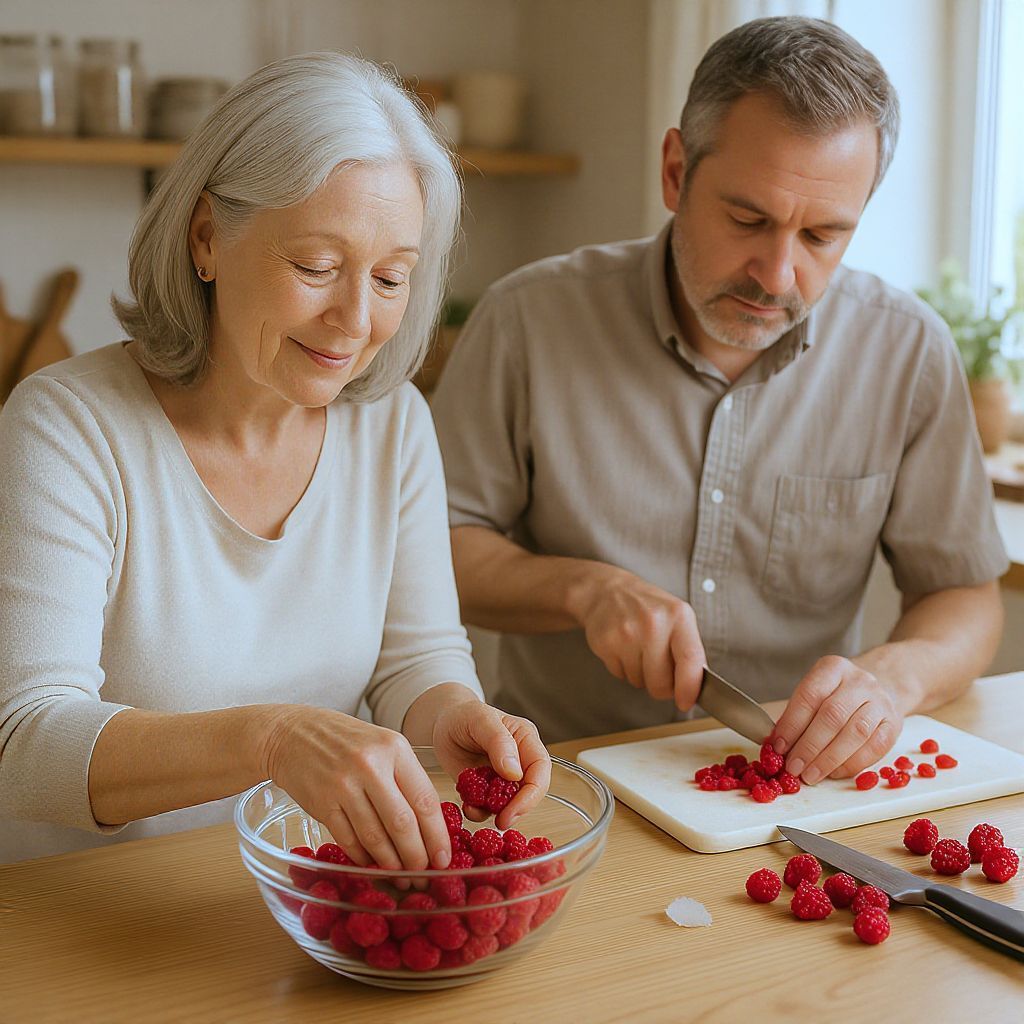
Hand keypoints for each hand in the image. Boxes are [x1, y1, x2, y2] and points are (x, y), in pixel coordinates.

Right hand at [262, 706, 451, 871]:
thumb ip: (406, 777)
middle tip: (424, 875)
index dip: (437, 835)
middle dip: (416, 857)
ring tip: (401, 876)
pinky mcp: (321, 804)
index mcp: (394, 748)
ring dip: (391, 863)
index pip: (424, 799)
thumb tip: (431, 825)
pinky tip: (372, 865)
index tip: (445, 858)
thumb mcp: (383, 744)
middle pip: (402, 823)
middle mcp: (370, 766)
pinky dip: (363, 857)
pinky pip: (348, 840)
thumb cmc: (345, 740)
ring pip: (375, 837)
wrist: (292, 733)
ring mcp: (343, 785)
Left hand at [431, 701, 550, 831]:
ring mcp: (503, 777)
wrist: (443, 723)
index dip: (533, 793)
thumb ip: (499, 742)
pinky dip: (478, 812)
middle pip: (529, 791)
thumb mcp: (480, 720)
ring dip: (494, 812)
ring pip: (509, 803)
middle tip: (501, 821)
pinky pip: (487, 808)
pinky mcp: (486, 790)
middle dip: (517, 808)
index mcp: (525, 739)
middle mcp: (519, 760)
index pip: (540, 769)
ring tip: (473, 809)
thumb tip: (515, 772)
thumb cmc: (464, 715)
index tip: (515, 808)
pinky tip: (467, 807)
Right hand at [571, 566, 705, 709]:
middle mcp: (653, 623)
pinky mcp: (605, 642)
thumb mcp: (677, 618)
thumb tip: (695, 689)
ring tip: (637, 649)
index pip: (690, 659)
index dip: (689, 687)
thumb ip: (689, 651)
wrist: (608, 591)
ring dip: (640, 675)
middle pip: (661, 682)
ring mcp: (626, 633)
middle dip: (661, 685)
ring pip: (639, 682)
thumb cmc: (648, 608)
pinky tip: (622, 648)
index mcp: (678, 616)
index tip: (686, 702)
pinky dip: (623, 669)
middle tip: (657, 668)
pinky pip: (620, 676)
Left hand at [770, 656, 902, 783]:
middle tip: (793, 767)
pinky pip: (874, 748)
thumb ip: (797, 714)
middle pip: (832, 716)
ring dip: (829, 759)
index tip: (778, 746)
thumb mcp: (815, 692)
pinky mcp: (894, 724)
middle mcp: (860, 681)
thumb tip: (776, 745)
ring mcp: (880, 702)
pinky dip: (851, 764)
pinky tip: (834, 773)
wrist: (880, 688)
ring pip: (855, 733)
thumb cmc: (837, 694)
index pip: (809, 696)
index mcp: (833, 668)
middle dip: (809, 746)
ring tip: (811, 775)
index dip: (792, 724)